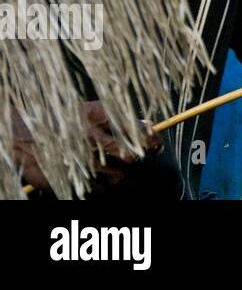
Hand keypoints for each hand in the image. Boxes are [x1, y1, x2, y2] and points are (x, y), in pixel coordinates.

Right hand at [16, 102, 159, 192]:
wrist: (25, 140)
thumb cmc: (63, 122)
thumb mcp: (90, 111)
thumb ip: (120, 117)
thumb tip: (148, 124)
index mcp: (99, 121)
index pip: (138, 133)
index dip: (152, 140)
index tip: (156, 145)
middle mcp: (92, 144)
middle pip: (130, 158)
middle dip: (133, 157)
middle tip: (128, 156)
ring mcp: (81, 165)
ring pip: (118, 178)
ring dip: (118, 173)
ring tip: (104, 163)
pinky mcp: (73, 182)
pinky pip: (100, 190)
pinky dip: (101, 184)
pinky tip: (91, 173)